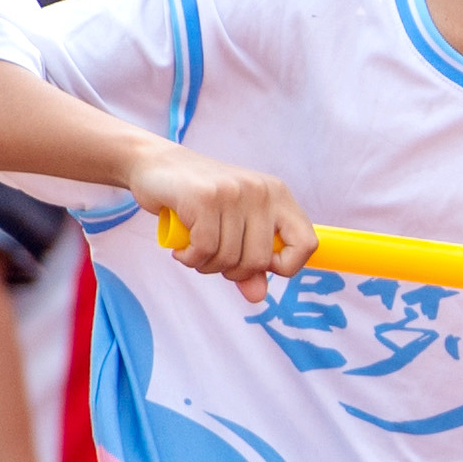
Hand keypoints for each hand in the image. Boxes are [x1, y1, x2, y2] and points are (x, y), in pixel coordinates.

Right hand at [132, 145, 310, 306]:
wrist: (155, 164)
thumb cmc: (199, 200)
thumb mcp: (232, 229)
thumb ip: (248, 264)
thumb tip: (258, 296)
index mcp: (278, 195)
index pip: (307, 244)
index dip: (285, 266)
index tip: (258, 264)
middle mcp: (262, 191)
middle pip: (260, 260)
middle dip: (232, 271)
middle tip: (212, 257)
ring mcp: (234, 192)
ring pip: (230, 258)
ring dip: (206, 265)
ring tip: (194, 249)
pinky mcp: (204, 198)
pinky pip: (204, 250)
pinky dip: (189, 258)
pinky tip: (181, 249)